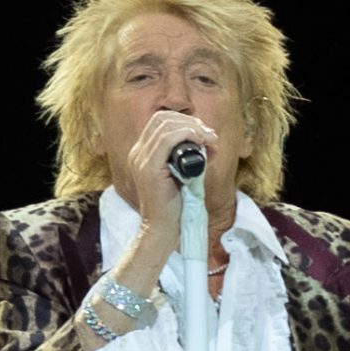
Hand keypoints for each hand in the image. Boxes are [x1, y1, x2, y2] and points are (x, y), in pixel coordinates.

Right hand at [126, 109, 219, 228]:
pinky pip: (167, 140)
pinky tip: (202, 143)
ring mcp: (141, 160)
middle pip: (162, 119)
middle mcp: (138, 154)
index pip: (160, 122)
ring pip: (166, 125)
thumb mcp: (181, 176)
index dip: (185, 121)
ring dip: (194, 129)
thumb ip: (187, 158)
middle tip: (211, 136)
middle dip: (191, 122)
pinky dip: (188, 135)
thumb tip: (206, 142)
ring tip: (211, 142)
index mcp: (142, 154)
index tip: (205, 134)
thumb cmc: (175, 207)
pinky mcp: (149, 169)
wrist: (163, 231)